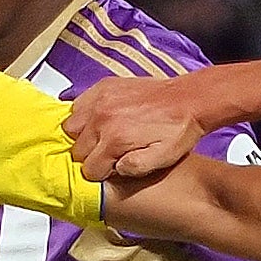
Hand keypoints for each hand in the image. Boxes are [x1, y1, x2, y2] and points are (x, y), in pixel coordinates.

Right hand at [64, 72, 207, 180]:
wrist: (189, 99)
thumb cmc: (178, 129)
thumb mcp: (162, 158)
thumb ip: (135, 168)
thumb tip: (113, 170)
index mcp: (115, 138)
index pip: (88, 168)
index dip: (100, 173)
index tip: (111, 169)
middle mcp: (103, 117)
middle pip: (76, 149)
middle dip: (90, 156)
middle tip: (108, 155)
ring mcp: (101, 99)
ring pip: (70, 127)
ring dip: (82, 136)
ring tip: (100, 138)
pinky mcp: (104, 86)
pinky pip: (77, 105)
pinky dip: (83, 115)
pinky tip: (98, 120)